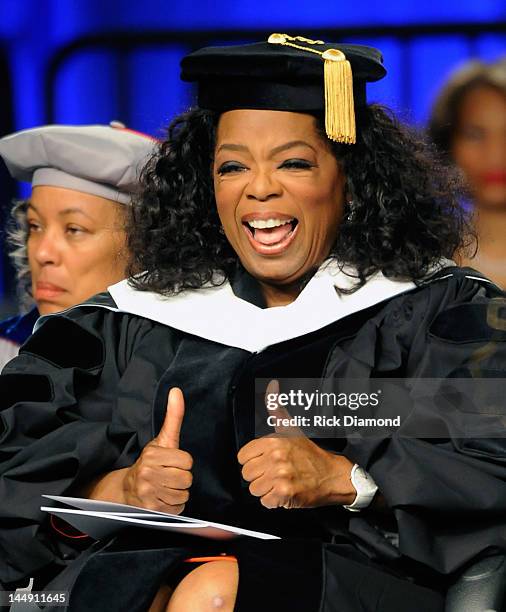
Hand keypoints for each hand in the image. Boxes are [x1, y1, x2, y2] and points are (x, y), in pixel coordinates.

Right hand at [123, 387, 192, 513]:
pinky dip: (173, 505)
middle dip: (181, 478)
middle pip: (187, 479)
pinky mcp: (151, 509)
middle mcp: (148, 473)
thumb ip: (173, 416)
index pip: (187, 461)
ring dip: (178, 492)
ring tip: (165, 486)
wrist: (128, 488)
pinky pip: (177, 508)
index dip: (183, 462)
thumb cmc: (151, 462)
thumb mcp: (163, 439)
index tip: (172, 462)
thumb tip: (177, 391)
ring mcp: (148, 492)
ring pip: (183, 494)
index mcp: (153, 455)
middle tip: (169, 475)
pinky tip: (163, 498)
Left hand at [237, 381, 355, 509]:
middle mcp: (276, 457)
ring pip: (254, 489)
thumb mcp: (290, 428)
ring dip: (266, 489)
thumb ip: (276, 408)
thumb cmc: (309, 453)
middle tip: (275, 472)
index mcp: (273, 440)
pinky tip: (285, 492)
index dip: (253, 460)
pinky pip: (265, 502)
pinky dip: (274, 501)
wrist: (332, 475)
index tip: (266, 461)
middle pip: (247, 474)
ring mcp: (280, 476)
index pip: (243, 457)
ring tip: (280, 482)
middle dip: (259, 476)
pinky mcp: (285, 494)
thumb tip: (272, 385)